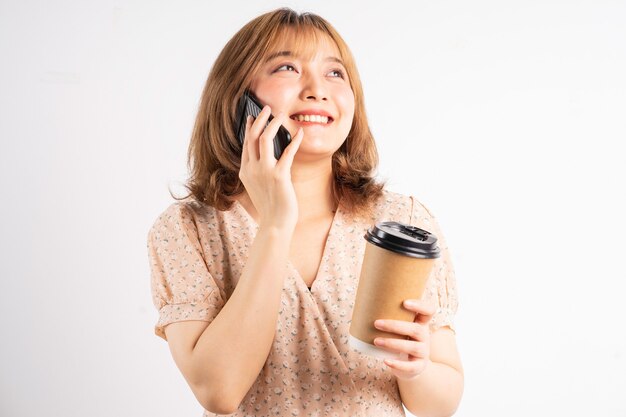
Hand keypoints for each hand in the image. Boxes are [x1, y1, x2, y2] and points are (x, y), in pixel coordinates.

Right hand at [239, 105, 303, 231]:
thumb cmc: (270, 207)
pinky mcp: (279, 176)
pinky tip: (301, 133)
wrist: (275, 224)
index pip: (245, 144)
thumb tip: (267, 156)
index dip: (249, 128)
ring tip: (281, 115)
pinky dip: (295, 141)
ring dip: (273, 124)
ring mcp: (264, 171)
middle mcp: (252, 169)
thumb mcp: (258, 186)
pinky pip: (287, 152)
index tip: (252, 117)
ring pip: (265, 139)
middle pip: (253, 137)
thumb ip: (258, 171)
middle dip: (259, 119)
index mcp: (245, 171)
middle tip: (267, 108)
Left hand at [373, 299, 436, 380]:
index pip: (428, 311)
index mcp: (421, 324)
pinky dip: (398, 364)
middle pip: (416, 329)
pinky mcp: (418, 366)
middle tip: (376, 323)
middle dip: (395, 326)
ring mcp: (423, 352)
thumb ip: (391, 316)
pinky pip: (410, 366)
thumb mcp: (401, 328)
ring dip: (392, 343)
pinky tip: (386, 361)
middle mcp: (425, 336)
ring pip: (412, 346)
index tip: (404, 302)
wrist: (412, 366)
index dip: (420, 305)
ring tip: (376, 341)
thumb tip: (365, 303)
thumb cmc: (402, 340)